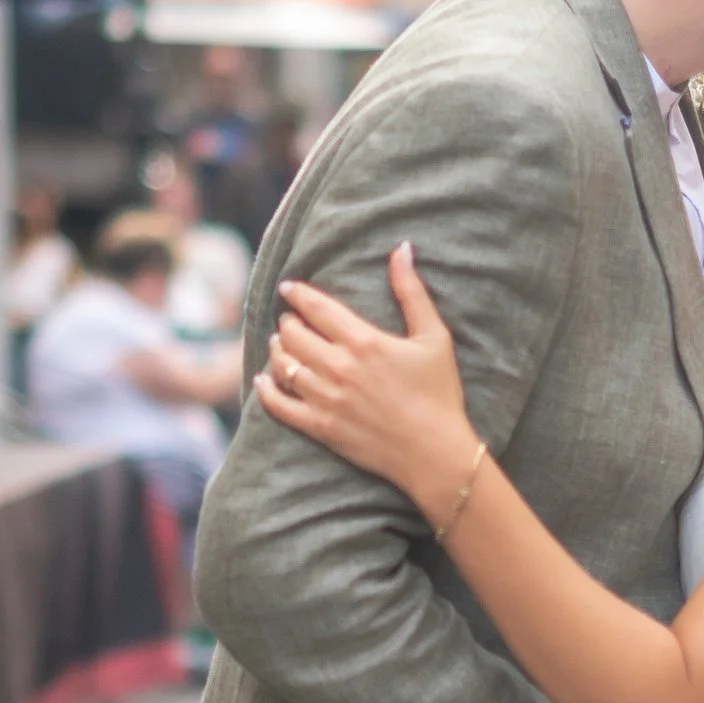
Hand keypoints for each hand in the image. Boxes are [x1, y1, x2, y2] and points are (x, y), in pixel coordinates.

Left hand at [257, 249, 476, 515]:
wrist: (435, 453)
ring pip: (283, 364)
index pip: (316, 307)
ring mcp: (326, 399)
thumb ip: (412, 292)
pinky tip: (263, 380)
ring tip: (280, 343)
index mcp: (363, 341)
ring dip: (278, 349)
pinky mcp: (321, 427)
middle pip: (293, 334)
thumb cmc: (440, 394)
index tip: (288, 288)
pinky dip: (266, 390)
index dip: (297, 294)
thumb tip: (401, 249)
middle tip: (290, 320)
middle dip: (288, 322)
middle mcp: (338, 367)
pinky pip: (279, 405)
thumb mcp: (433, 337)